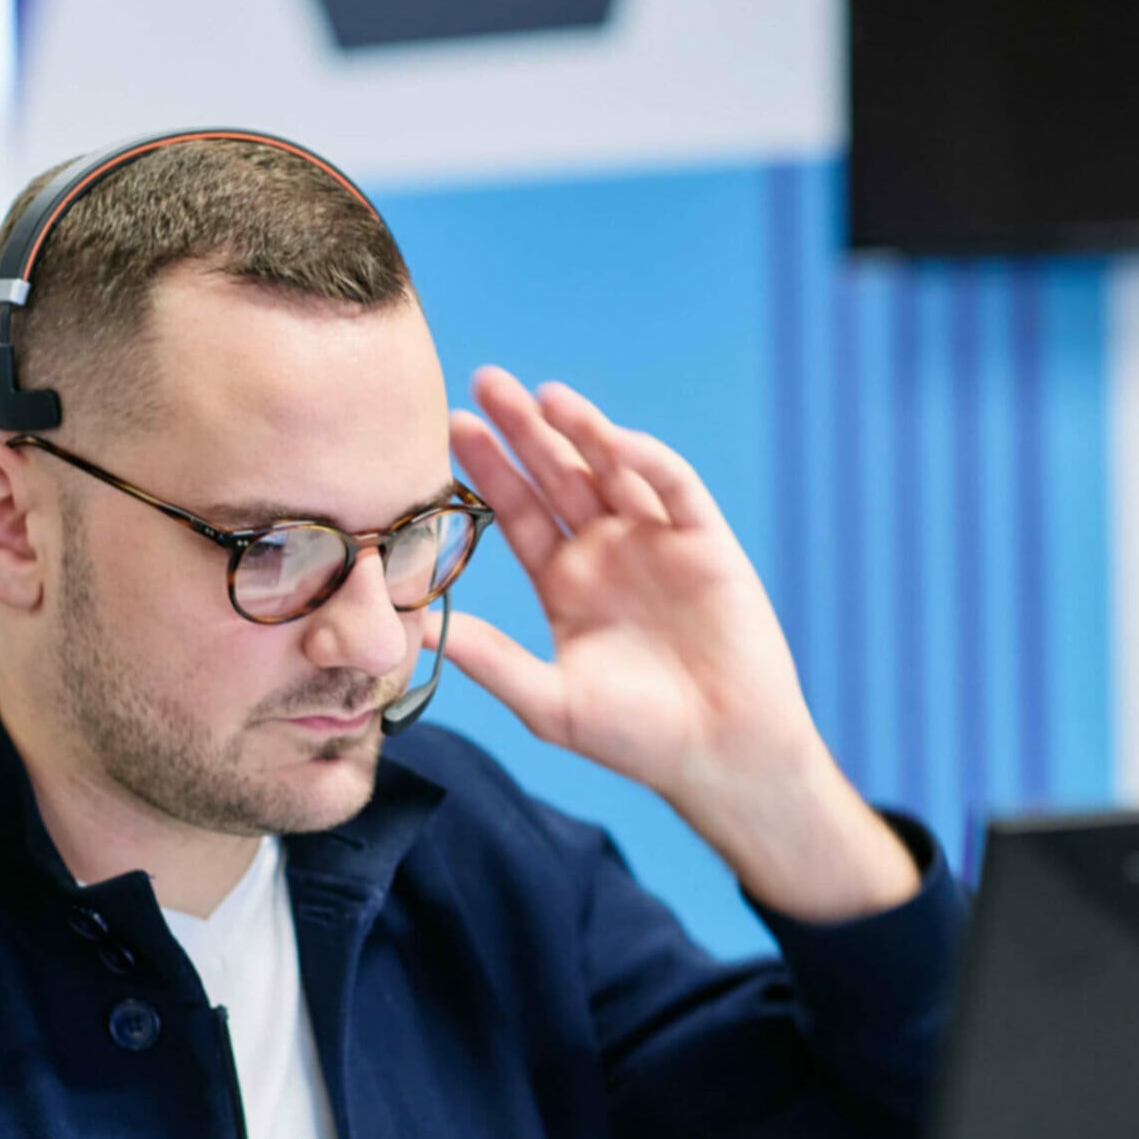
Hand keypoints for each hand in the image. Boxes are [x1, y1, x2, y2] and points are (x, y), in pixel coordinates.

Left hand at [443, 368, 916, 919]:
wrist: (722, 756)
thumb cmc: (637, 739)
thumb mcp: (549, 702)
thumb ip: (491, 659)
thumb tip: (417, 630)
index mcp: (566, 583)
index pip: (518, 513)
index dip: (489, 471)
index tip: (453, 429)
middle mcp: (607, 553)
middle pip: (558, 476)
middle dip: (523, 432)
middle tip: (485, 383)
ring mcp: (657, 543)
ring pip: (613, 471)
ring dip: (581, 430)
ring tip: (542, 395)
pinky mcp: (707, 544)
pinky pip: (675, 490)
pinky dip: (647, 461)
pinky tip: (613, 439)